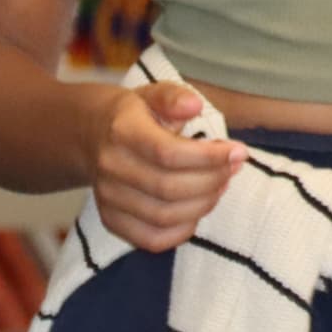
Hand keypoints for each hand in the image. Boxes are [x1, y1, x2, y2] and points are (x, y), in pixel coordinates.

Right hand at [86, 84, 243, 251]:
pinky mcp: (111, 220)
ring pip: (164, 216)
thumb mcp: (154, 93)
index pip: (169, 153)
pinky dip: (183, 230)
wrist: (93, 134)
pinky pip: (152, 239)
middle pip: (169, 188)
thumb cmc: (135, 114)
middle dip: (213, 180)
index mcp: (122, 132)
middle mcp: (111, 168)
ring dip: (203, 204)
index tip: (238, 151)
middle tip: (233, 168)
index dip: (209, 157)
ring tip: (221, 185)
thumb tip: (194, 105)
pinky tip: (199, 208)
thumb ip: (174, 97)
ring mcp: (108, 198)